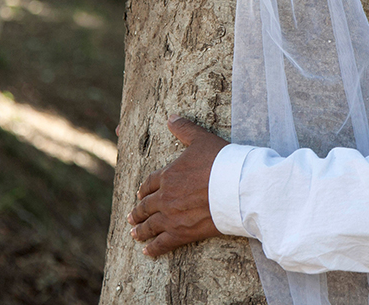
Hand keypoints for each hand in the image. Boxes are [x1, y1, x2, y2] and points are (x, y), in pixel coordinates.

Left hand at [128, 115, 228, 256]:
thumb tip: (171, 116)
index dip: (144, 189)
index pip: (150, 183)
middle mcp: (165, 196)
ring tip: (134, 233)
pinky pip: (162, 243)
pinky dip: (153, 248)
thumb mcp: (201, 139)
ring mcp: (172, 216)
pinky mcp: (182, 232)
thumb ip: (185, 129)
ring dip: (140, 229)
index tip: (140, 194)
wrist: (236, 187)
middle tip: (132, 216)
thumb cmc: (221, 161)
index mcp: (168, 174)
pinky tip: (147, 251)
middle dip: (138, 211)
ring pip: (150, 225)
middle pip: (146, 206)